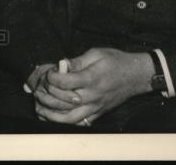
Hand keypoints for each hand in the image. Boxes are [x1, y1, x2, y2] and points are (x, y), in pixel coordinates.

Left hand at [34, 48, 154, 126]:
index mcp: (92, 78)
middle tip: (39, 88)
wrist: (136, 75)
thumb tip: (60, 65)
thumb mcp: (96, 53)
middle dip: (47, 94)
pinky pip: (78, 123)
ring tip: (39, 107)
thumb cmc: (116, 61)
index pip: (64, 82)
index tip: (49, 72)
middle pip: (63, 100)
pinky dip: (63, 122)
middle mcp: (93, 96)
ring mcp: (95, 107)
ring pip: (69, 118)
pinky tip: (52, 117)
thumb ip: (77, 61)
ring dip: (51, 114)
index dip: (51, 77)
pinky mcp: (97, 114)